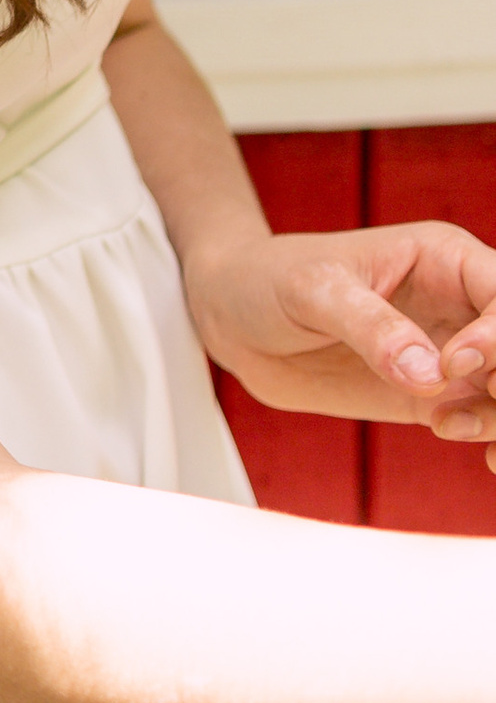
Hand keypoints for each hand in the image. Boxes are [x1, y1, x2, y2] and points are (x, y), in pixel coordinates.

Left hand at [185, 218, 495, 462]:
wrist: (232, 317)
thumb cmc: (268, 279)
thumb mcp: (313, 290)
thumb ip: (371, 327)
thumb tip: (430, 376)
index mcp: (444, 258)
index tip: (450, 365)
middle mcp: (462, 306)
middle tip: (479, 400)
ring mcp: (453, 355)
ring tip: (449, 427)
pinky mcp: (435, 398)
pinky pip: (490, 420)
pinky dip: (495, 439)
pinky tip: (465, 443)